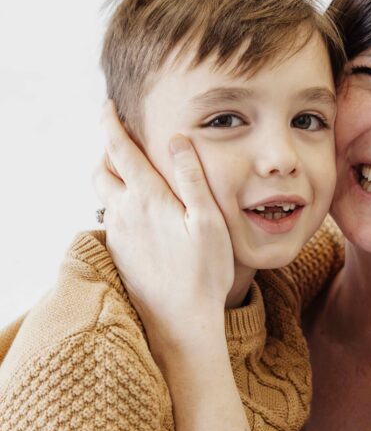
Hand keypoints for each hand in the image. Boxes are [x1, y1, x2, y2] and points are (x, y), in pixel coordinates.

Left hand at [94, 101, 234, 355]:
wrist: (181, 323)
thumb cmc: (204, 272)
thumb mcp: (208, 219)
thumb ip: (191, 176)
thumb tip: (176, 139)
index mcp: (147, 198)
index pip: (120, 150)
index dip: (111, 124)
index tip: (108, 106)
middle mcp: (125, 213)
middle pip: (102, 170)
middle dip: (109, 148)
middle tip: (124, 137)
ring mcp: (119, 235)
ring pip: (104, 194)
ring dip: (112, 175)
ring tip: (131, 169)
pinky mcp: (120, 254)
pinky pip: (111, 216)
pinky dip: (118, 200)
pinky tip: (139, 209)